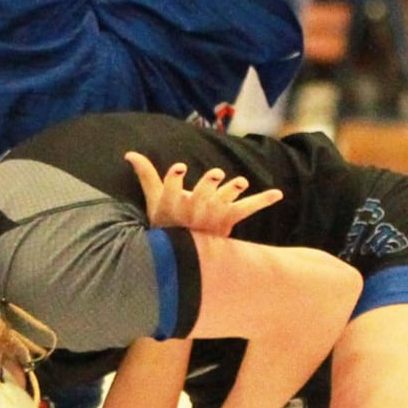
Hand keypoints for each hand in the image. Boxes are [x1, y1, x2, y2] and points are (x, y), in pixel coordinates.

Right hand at [125, 151, 282, 234]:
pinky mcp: (229, 218)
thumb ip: (146, 175)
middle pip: (202, 194)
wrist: (185, 255)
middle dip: (209, 184)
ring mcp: (213, 214)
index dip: (175, 178)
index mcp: (174, 205)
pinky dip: (263, 200)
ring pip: (224, 200)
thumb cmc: (167, 223)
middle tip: (214, 173)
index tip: (180, 166)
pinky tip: (277, 193)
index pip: (172, 188)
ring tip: (240, 182)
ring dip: (232, 189)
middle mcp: (195, 210)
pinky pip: (247, 208)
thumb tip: (129, 153)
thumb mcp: (154, 200)